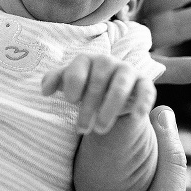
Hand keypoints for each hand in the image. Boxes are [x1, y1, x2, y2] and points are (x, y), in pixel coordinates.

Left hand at [41, 55, 155, 134]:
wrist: (110, 92)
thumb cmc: (85, 86)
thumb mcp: (68, 83)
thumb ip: (53, 81)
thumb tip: (44, 90)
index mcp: (86, 60)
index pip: (78, 69)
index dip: (74, 84)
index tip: (70, 102)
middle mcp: (107, 61)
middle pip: (98, 82)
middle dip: (88, 107)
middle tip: (81, 129)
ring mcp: (127, 71)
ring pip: (120, 87)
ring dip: (109, 109)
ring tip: (99, 130)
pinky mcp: (144, 82)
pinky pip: (146, 90)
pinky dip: (142, 103)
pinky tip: (135, 117)